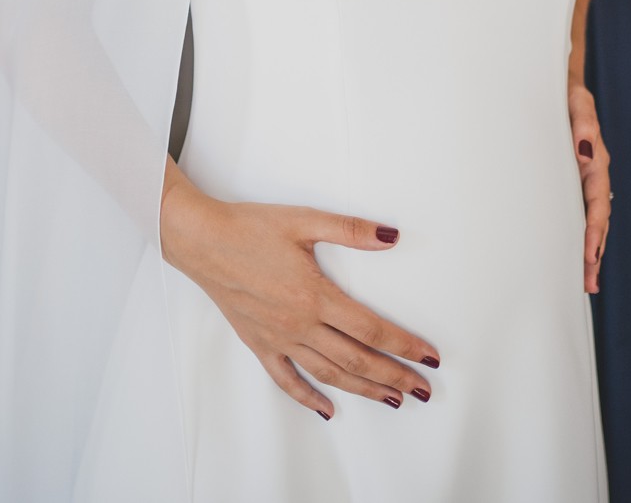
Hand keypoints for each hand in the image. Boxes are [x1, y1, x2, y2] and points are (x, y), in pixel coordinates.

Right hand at [161, 174, 439, 420]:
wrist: (201, 241)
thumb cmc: (249, 227)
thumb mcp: (304, 220)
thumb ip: (351, 230)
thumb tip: (392, 236)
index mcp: (315, 295)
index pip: (371, 329)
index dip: (404, 344)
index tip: (429, 357)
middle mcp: (299, 324)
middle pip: (357, 359)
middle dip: (394, 376)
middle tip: (423, 390)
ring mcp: (278, 339)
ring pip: (329, 374)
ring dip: (363, 390)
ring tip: (392, 400)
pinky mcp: (259, 344)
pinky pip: (287, 380)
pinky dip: (309, 398)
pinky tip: (328, 409)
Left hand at [569, 82, 611, 293]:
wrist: (565, 86)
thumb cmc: (569, 94)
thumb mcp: (578, 103)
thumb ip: (583, 125)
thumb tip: (586, 151)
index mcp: (596, 162)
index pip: (597, 203)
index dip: (594, 230)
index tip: (590, 255)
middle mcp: (594, 175)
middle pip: (598, 221)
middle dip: (594, 253)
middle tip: (588, 284)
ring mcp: (585, 180)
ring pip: (591, 221)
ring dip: (590, 251)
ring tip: (586, 282)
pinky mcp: (574, 180)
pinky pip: (579, 211)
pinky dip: (582, 235)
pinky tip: (578, 255)